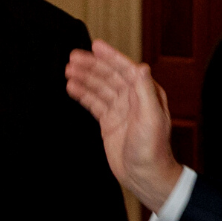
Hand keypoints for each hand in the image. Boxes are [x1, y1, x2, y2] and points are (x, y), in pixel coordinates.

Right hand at [65, 39, 183, 210]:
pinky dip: (83, 94)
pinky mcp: (109, 122)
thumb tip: (141, 66)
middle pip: (109, 76)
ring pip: (99, 88)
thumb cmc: (153, 148)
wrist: (145, 174)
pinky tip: (72, 87)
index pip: (125, 69)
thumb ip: (145, 90)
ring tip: (68, 70)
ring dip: (84, 78)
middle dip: (91, 66)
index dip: (110, 57)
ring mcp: (120, 110)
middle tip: (73, 57)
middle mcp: (132, 99)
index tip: (95, 46)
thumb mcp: (151, 117)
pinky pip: (94, 103)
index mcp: (145, 93)